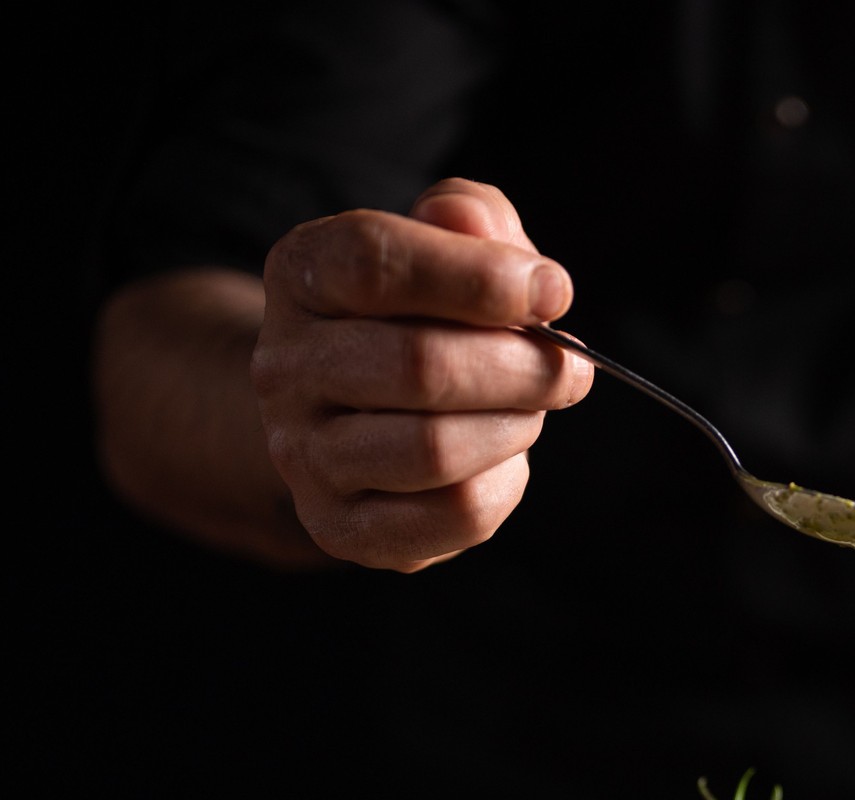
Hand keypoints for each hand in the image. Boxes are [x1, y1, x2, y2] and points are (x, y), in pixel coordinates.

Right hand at [251, 178, 592, 570]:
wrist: (351, 416)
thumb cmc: (417, 318)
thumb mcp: (444, 246)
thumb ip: (471, 218)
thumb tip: (487, 234)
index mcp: (302, 276)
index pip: (373, 260)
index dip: (479, 277)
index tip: (552, 293)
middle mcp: (285, 368)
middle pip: (418, 364)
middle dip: (521, 367)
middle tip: (569, 369)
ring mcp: (304, 456)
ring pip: (435, 449)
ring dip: (514, 425)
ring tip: (530, 408)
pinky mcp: (342, 527)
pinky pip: (453, 513)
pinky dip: (503, 483)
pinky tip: (501, 458)